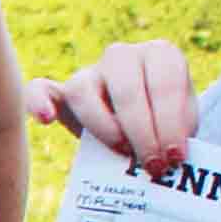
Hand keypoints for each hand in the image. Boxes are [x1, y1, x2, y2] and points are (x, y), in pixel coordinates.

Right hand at [36, 42, 201, 173]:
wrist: (145, 126)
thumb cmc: (167, 125)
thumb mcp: (183, 126)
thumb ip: (176, 136)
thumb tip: (165, 162)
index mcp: (161, 55)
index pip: (165, 83)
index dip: (170, 123)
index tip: (175, 158)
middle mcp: (123, 55)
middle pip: (126, 88)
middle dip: (142, 132)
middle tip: (152, 166)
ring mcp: (89, 72)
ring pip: (83, 90)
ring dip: (103, 127)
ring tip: (121, 152)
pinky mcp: (61, 93)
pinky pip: (39, 89)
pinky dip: (38, 102)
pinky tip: (46, 119)